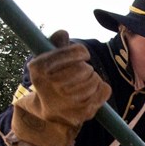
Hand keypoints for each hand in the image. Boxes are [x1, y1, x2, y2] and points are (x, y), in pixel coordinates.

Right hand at [11, 30, 111, 145]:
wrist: (51, 111)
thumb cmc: (51, 79)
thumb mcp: (48, 60)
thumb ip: (56, 44)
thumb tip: (63, 33)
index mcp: (40, 67)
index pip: (76, 52)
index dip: (82, 52)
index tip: (82, 55)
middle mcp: (52, 85)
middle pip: (86, 68)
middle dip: (86, 68)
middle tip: (82, 72)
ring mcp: (68, 101)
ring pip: (95, 79)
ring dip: (94, 78)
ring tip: (85, 82)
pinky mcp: (83, 112)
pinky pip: (104, 91)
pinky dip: (103, 88)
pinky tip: (94, 90)